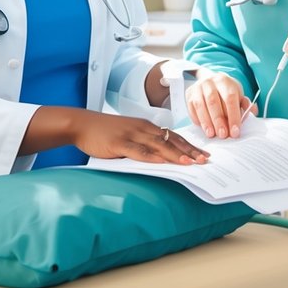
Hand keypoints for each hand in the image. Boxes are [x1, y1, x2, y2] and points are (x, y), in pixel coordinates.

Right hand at [74, 113, 208, 164]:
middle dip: (189, 151)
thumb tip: (160, 157)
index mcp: (145, 126)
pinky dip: (152, 157)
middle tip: (205, 160)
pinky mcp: (120, 143)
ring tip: (190, 163)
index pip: (172, 136)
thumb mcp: (127, 135)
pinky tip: (162, 162)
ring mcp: (131, 135)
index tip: (203, 153)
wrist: (82, 124)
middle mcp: (142, 128)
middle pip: (170, 140)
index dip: (189, 145)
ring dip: (176, 154)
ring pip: (158, 145)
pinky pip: (139, 151)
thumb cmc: (104, 131)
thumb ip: (143, 144)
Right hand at [185, 70, 253, 138]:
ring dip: (206, 122)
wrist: (210, 80)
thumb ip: (245, 104)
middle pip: (213, 102)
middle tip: (223, 135)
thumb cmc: (226, 92)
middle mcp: (210, 81)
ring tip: (212, 134)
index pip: (230, 98)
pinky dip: (197, 119)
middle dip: (219, 120)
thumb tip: (253, 112)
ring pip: (200, 105)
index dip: (233, 116)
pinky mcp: (189, 94)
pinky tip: (204, 128)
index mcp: (225, 81)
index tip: (235, 132)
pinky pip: (191, 108)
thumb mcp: (238, 94)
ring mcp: (197, 87)